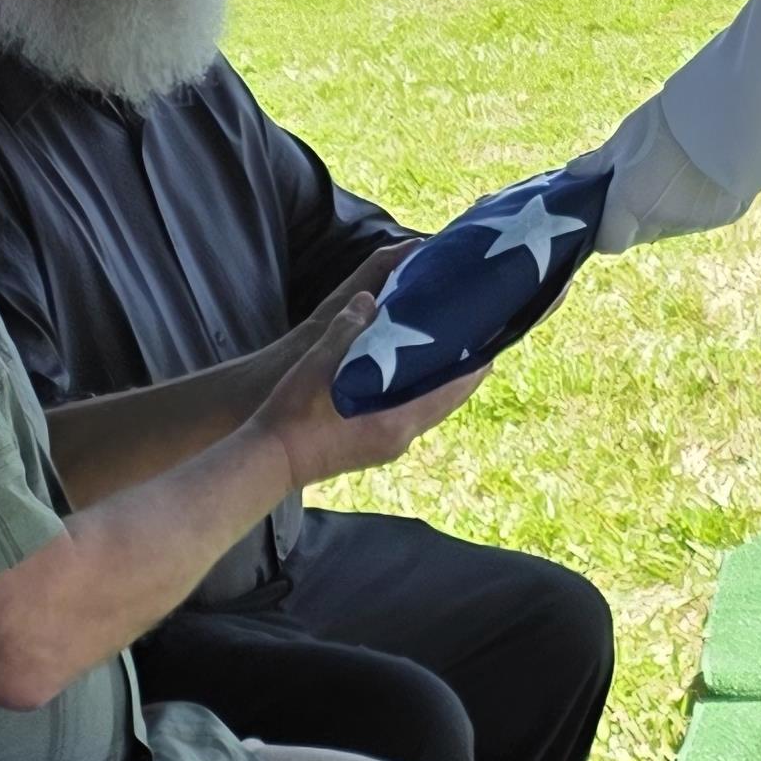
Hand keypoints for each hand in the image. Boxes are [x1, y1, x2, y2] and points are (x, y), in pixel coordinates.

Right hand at [253, 291, 481, 497]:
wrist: (269, 460)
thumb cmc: (293, 414)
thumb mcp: (319, 363)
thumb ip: (348, 329)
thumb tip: (369, 300)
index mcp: (396, 421)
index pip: (451, 390)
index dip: (474, 365)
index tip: (491, 340)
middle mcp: (400, 437)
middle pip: (446, 402)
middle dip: (462, 372)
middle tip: (476, 340)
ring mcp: (387, 446)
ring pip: (429, 411)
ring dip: (441, 384)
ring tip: (451, 353)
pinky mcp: (373, 448)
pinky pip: (410, 416)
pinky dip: (420, 394)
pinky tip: (414, 376)